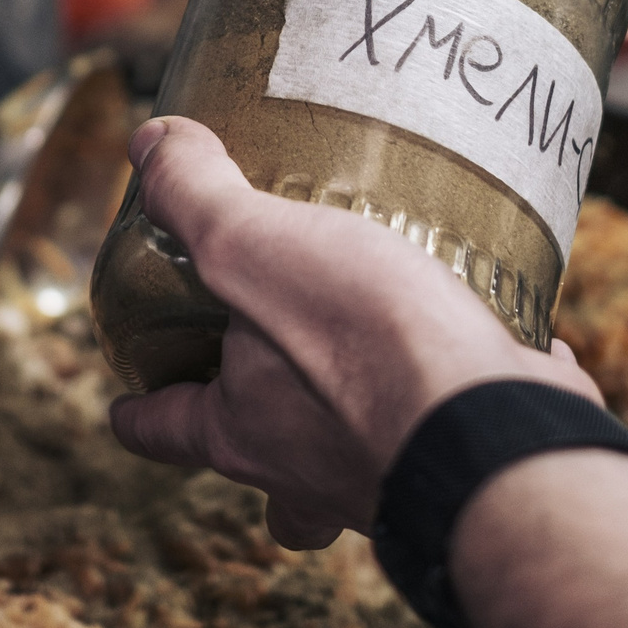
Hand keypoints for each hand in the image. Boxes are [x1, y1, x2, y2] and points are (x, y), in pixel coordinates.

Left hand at [107, 117, 600, 549]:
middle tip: (275, 395)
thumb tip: (149, 145)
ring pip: (369, 461)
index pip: (168, 431)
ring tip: (391, 346)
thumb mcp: (252, 248)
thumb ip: (198, 199)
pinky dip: (477, 378)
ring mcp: (402, 473)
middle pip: (276, 483)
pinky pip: (472, 416)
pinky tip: (502, 332)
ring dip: (373, 413)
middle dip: (269, 448)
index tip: (125, 410)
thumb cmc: (364, 349)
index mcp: (246, 432)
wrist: (499, 432)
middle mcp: (317, 473)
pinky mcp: (485, 451)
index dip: (142, 416)